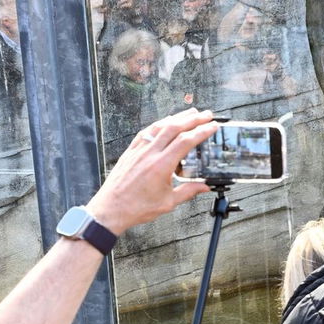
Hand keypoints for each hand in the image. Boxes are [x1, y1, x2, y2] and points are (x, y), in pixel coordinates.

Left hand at [84, 109, 213, 234]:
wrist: (111, 209)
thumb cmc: (136, 207)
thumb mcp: (168, 202)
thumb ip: (188, 191)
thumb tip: (204, 187)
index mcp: (161, 166)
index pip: (185, 141)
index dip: (201, 131)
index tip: (212, 126)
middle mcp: (149, 154)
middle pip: (174, 128)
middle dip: (192, 119)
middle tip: (206, 114)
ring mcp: (138, 150)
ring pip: (159, 126)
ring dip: (176, 117)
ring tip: (190, 114)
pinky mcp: (130, 151)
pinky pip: (146, 132)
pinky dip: (158, 124)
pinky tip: (164, 123)